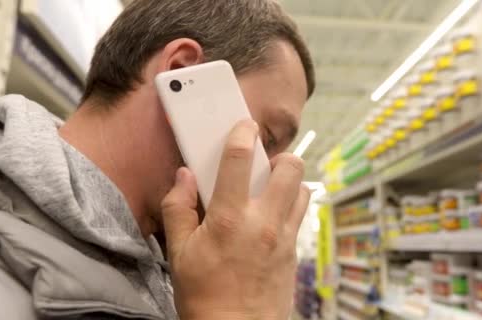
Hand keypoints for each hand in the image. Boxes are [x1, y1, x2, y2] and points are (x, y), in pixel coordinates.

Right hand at [161, 119, 309, 319]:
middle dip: (281, 156)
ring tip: (271, 189)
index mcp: (229, 219)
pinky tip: (273, 217)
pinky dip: (291, 206)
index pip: (239, 161)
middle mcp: (263, 222)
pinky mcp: (294, 252)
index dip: (243, 135)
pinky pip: (301, 216)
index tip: (244, 126)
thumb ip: (179, 209)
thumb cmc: (204, 295)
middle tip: (265, 163)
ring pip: (303, 190)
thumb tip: (183, 177)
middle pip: (290, 168)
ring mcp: (284, 237)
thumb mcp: (178, 253)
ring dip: (290, 182)